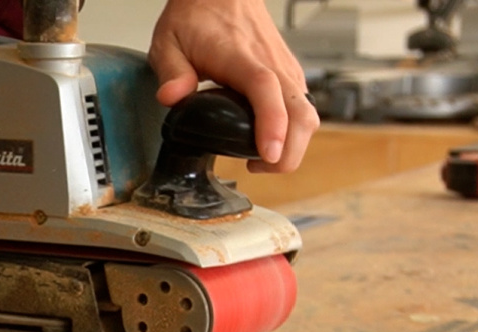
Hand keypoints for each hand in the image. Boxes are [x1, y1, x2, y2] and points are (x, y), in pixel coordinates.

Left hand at [149, 0, 318, 172]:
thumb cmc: (198, 17)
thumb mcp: (169, 42)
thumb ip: (171, 73)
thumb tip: (170, 98)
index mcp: (241, 58)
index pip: (266, 91)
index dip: (271, 125)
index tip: (268, 153)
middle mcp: (272, 65)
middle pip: (300, 114)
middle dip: (289, 152)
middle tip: (258, 168)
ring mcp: (286, 70)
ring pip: (308, 115)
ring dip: (295, 145)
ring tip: (261, 160)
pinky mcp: (290, 75)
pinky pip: (303, 108)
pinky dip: (295, 131)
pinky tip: (270, 142)